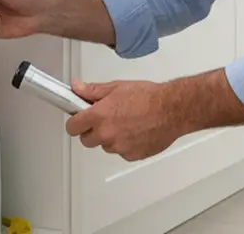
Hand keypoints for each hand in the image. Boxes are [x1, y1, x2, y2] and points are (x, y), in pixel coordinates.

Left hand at [64, 79, 183, 161]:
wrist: (172, 109)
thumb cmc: (148, 97)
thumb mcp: (116, 87)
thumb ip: (92, 91)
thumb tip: (77, 87)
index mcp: (98, 116)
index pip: (72, 127)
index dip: (75, 122)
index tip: (79, 118)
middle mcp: (106, 134)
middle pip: (86, 140)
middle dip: (92, 131)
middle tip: (105, 119)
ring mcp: (118, 147)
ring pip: (105, 146)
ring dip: (110, 138)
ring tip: (126, 123)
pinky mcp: (131, 155)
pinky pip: (121, 152)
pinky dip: (125, 144)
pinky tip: (135, 131)